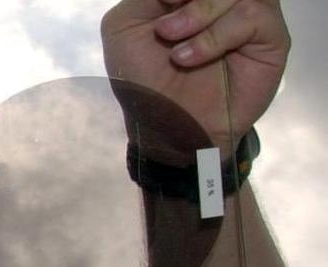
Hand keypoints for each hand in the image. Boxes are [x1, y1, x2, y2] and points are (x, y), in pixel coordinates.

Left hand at [101, 0, 289, 152]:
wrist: (164, 126)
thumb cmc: (143, 79)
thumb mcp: (124, 26)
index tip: (164, 0)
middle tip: (164, 26)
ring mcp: (249, 15)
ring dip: (200, 13)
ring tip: (174, 47)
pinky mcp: (269, 38)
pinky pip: (253, 15)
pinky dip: (216, 35)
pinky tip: (190, 57)